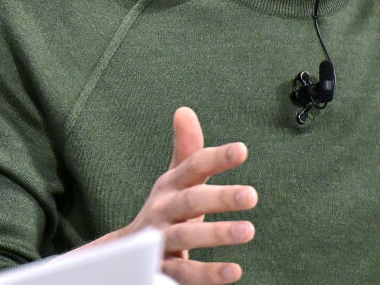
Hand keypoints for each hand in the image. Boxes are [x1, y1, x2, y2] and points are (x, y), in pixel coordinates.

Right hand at [89, 107, 256, 284]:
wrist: (127, 253)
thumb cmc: (165, 210)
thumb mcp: (174, 180)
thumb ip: (186, 150)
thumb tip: (185, 110)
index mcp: (170, 185)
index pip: (193, 166)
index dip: (216, 158)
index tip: (241, 150)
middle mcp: (163, 210)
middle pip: (190, 200)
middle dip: (219, 197)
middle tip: (251, 195)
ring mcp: (160, 240)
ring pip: (186, 236)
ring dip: (216, 233)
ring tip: (248, 231)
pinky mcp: (162, 268)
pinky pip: (185, 272)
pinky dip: (208, 273)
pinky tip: (234, 272)